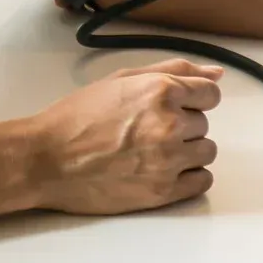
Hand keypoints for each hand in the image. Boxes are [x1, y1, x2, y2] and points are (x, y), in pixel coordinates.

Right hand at [26, 60, 223, 213]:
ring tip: (151, 152)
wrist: (45, 159)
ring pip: (206, 152)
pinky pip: (202, 181)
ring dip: (186, 151)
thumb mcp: (122, 80)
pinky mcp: (162, 191)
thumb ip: (174, 71)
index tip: (171, 108)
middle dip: (181, 126)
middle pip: (203, 124)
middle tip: (145, 131)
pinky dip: (188, 177)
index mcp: (161, 91)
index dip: (191, 100)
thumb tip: (216, 73)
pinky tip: (161, 171)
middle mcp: (170, 124)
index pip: (211, 94)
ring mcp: (167, 160)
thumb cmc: (77, 117)